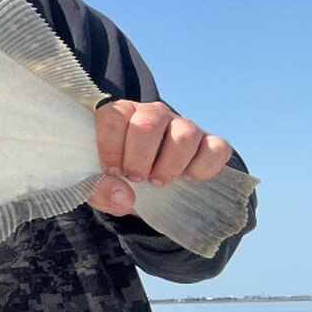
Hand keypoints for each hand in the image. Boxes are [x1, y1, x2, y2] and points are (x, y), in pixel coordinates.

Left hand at [88, 100, 233, 216]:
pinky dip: (202, 168)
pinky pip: (216, 147)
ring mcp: (182, 125)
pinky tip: (186, 177)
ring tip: (157, 180)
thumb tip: (124, 197)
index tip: (112, 171)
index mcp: (120, 114)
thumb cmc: (115, 176)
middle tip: (136, 177)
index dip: (111, 147)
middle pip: (148, 124)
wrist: (144, 182)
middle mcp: (152, 114)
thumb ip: (98, 190)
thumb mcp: (96, 184)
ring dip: (169, 165)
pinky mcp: (208, 141)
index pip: (114, 116)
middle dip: (139, 159)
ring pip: (184, 134)